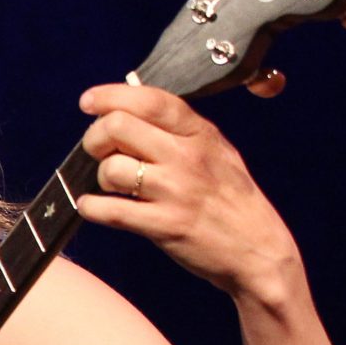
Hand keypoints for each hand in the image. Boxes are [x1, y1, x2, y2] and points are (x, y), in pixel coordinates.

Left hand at [74, 83, 305, 309]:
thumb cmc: (230, 198)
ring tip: (112, 187)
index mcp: (201, 133)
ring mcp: (175, 190)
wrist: (257, 248)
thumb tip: (128, 110)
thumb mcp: (217, 151)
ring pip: (110, 168)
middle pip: (117, 127)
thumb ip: (180, 130)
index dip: (110, 96)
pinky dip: (91, 207)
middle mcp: (187, 156)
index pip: (149, 100)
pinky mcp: (164, 225)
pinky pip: (108, 210)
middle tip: (98, 152)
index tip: (88, 102)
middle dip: (95, 138)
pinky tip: (96, 206)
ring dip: (99, 178)